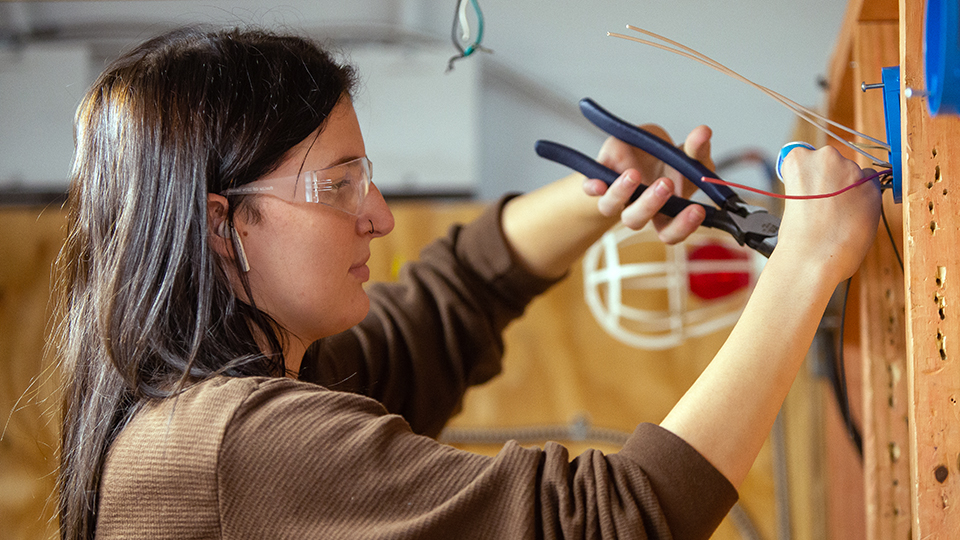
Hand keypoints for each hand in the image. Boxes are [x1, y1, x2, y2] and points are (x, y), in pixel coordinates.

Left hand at [583, 124, 712, 243]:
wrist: (637, 151)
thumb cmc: (663, 162)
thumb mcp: (685, 154)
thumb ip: (696, 149)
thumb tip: (703, 132)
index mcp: (661, 211)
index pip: (671, 231)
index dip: (683, 226)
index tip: (696, 210)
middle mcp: (636, 209)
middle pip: (637, 221)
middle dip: (651, 204)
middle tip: (666, 185)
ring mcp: (615, 197)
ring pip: (611, 207)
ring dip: (622, 192)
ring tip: (634, 174)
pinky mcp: (598, 180)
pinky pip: (590, 189)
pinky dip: (592, 187)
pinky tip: (597, 182)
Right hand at [776, 145, 880, 281]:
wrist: (812, 257)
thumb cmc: (798, 236)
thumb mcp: (792, 199)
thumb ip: (809, 184)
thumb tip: (825, 185)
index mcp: (800, 158)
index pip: (808, 155)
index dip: (811, 174)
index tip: (811, 187)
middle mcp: (827, 157)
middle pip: (834, 161)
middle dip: (833, 179)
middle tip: (826, 204)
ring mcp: (852, 171)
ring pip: (855, 174)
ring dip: (851, 189)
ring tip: (839, 215)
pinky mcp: (873, 188)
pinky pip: (872, 188)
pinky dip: (865, 201)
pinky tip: (853, 218)